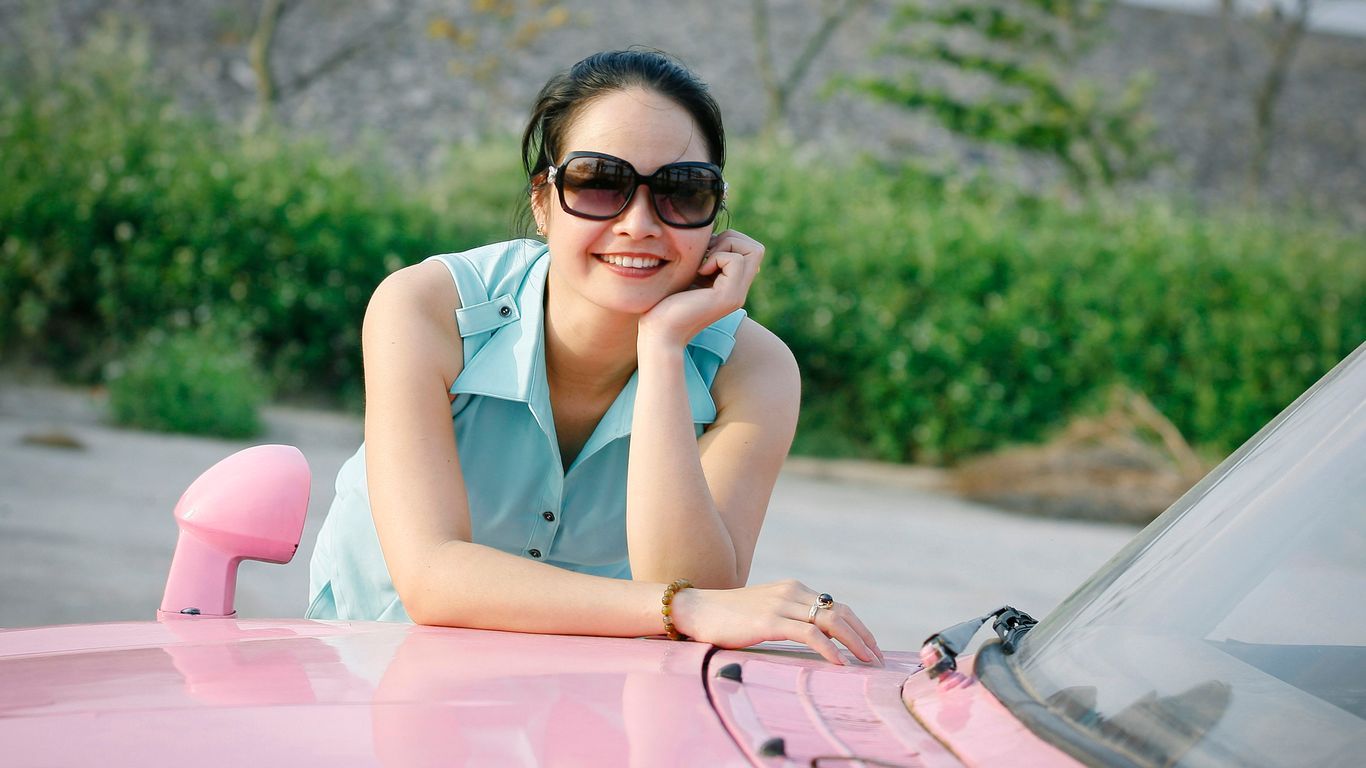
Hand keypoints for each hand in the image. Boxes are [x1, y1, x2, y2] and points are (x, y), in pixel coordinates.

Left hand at [638, 230, 764, 348]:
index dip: (728, 241)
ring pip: (753, 251)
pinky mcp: (729, 297)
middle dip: (731, 239)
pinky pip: (736, 260)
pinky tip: (700, 273)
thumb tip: (711, 237)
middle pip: (756, 248)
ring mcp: (737, 295)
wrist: (659, 332)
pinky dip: (717, 258)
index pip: (749, 251)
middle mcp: (739, 291)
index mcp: (730, 285)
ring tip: (703, 263)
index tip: (704, 253)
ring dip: (725, 246)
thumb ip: (703, 261)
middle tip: (706, 254)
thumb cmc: (665, 305)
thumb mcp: (688, 275)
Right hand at [671, 580, 882, 665]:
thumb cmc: (728, 617)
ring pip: (830, 621)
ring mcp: (781, 604)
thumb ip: (789, 617)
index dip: (858, 626)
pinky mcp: (769, 620)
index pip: (836, 606)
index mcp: (793, 589)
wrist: (697, 609)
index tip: (870, 647)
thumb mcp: (765, 612)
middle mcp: (791, 592)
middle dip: (863, 636)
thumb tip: (815, 637)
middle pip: (840, 612)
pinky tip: (839, 663)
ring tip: (867, 662)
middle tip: (878, 658)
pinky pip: (809, 634)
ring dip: (854, 643)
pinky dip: (829, 649)